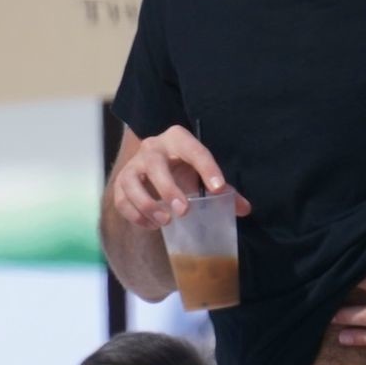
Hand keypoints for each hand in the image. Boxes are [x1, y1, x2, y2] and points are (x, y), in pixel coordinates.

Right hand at [111, 125, 250, 230]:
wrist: (154, 165)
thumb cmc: (186, 169)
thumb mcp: (204, 173)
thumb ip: (224, 190)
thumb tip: (244, 209)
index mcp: (178, 139)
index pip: (194, 150)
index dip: (207, 168)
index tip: (218, 188)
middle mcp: (152, 147)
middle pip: (154, 164)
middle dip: (168, 189)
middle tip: (184, 212)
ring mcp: (133, 165)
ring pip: (131, 182)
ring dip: (146, 204)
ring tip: (165, 221)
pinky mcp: (121, 182)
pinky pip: (121, 199)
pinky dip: (135, 214)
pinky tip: (152, 225)